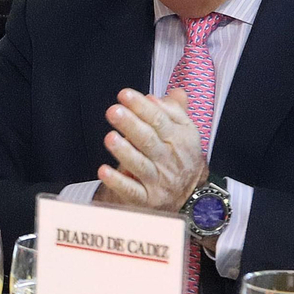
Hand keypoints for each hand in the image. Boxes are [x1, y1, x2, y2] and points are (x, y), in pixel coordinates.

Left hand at [94, 87, 208, 212]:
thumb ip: (173, 111)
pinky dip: (118, 181)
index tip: (125, 95)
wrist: (189, 197)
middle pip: (149, 140)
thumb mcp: (183, 131)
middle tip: (113, 111)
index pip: (160, 120)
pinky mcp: (147, 199)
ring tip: (110, 138)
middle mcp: (169, 158)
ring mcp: (158, 180)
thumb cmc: (178, 156)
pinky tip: (104, 171)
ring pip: (140, 165)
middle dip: (131, 125)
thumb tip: (162, 95)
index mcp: (180, 138)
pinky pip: (132, 190)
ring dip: (124, 151)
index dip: (142, 107)